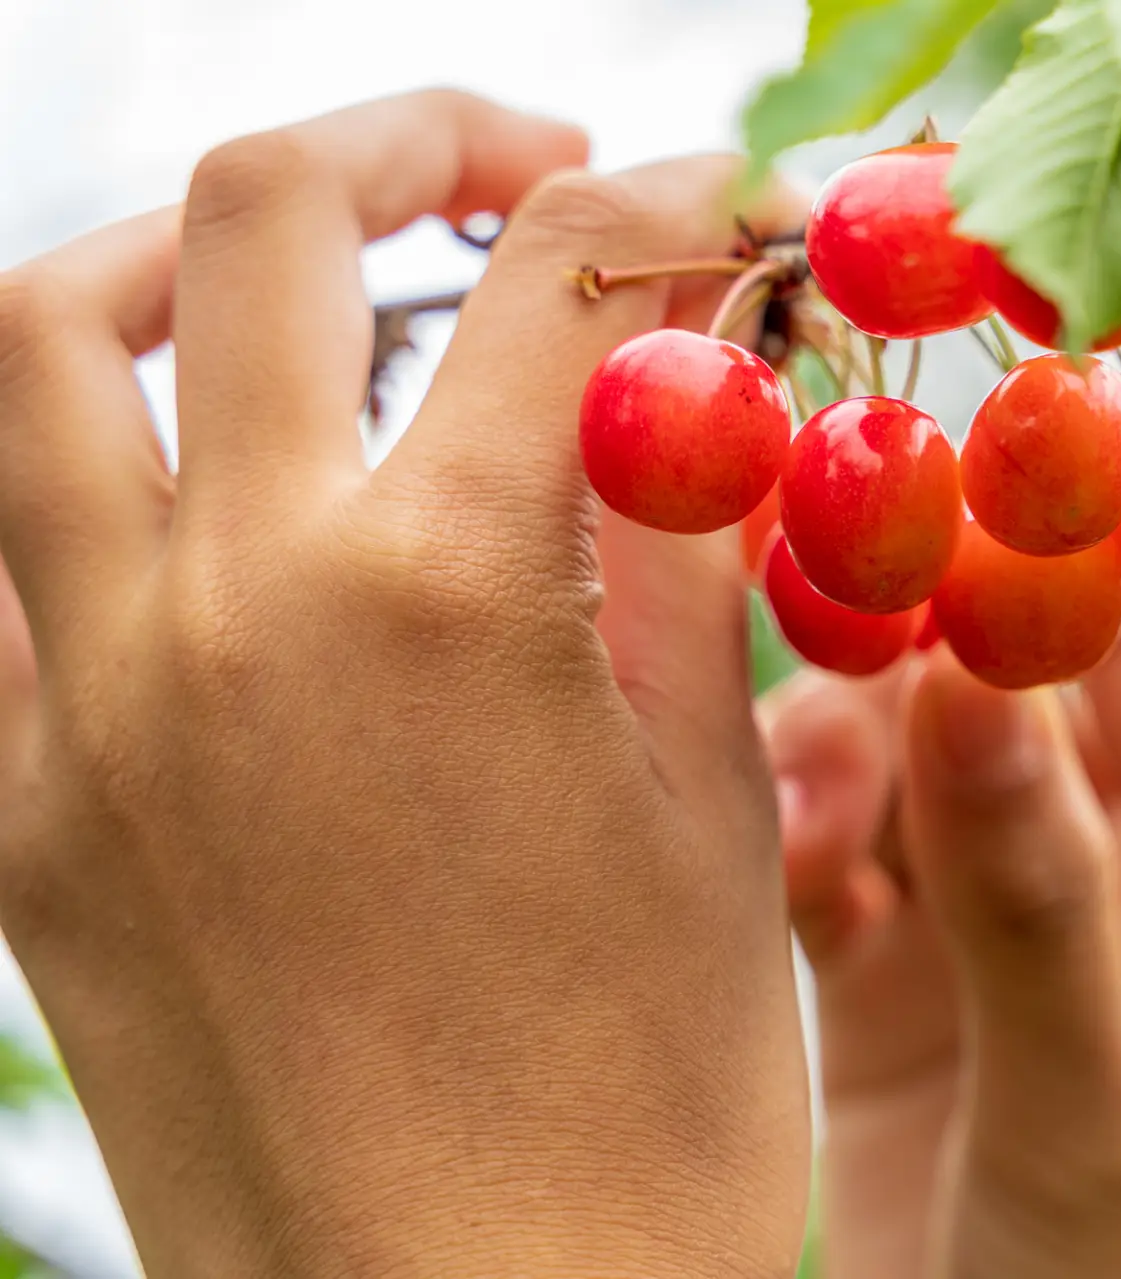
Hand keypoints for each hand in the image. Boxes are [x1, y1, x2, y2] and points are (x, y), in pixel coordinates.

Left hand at [0, 92, 812, 1276]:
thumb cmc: (648, 1103)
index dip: (670, 199)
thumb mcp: (714, 800)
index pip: (565, 276)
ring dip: (185, 261)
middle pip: (256, 213)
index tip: (721, 210)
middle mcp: (230, 608)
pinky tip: (213, 520)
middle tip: (511, 173)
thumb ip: (681, 549)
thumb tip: (699, 387)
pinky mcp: (17, 816)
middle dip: (410, 139)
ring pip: (41, 343)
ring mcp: (85, 705)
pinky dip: (93, 476)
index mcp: (448, 597)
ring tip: (305, 291)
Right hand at [762, 592, 1120, 1277]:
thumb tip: (978, 671)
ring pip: (905, 743)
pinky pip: (834, 839)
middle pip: (1010, 669)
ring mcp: (993, 918)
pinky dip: (792, 826)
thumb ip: (1038, 906)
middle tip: (807, 583)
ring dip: (839, 736)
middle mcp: (1112, 871)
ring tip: (797, 806)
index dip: (1060, 537)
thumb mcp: (1095, 1126)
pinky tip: (772, 864)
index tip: (933, 458)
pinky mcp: (891, 974)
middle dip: (913, 621)